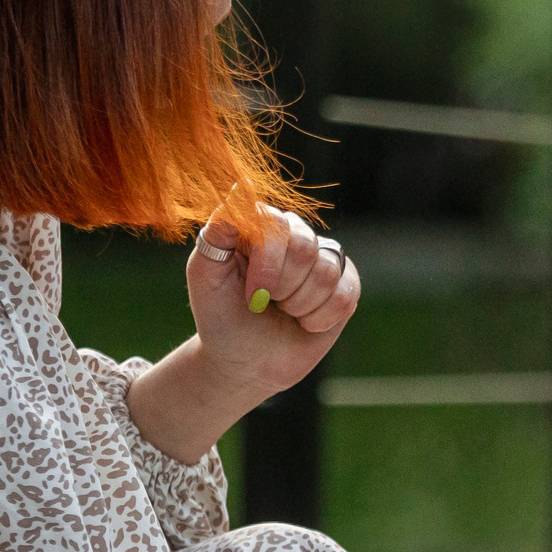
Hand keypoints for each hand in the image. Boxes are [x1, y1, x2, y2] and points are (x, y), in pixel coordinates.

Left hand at [123, 205, 358, 464]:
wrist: (245, 362)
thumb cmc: (221, 317)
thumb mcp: (205, 276)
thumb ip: (218, 233)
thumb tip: (239, 189)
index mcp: (259, 225)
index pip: (275, 223)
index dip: (268, 263)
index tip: (252, 294)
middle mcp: (293, 234)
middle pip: (304, 246)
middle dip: (282, 287)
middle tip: (265, 303)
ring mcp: (322, 258)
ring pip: (327, 272)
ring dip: (299, 306)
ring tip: (283, 312)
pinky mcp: (346, 284)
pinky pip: (344, 296)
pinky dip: (319, 319)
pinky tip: (304, 322)